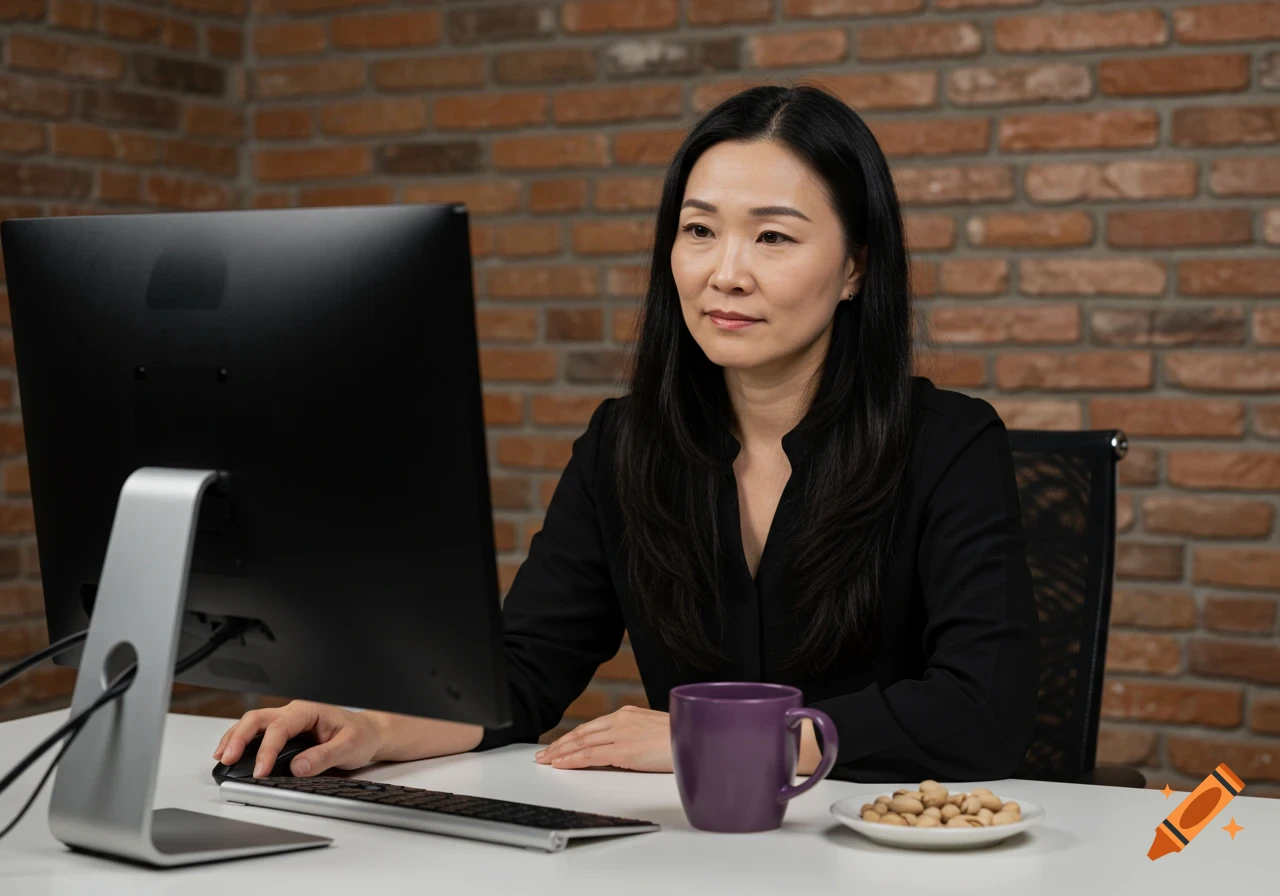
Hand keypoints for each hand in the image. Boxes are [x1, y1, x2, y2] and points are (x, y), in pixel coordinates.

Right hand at [212, 700, 387, 777]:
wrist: (367, 733)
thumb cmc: (359, 735)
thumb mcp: (348, 747)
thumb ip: (323, 757)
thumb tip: (297, 768)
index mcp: (309, 711)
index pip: (280, 728)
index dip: (267, 750)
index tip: (260, 771)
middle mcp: (294, 713)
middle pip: (258, 719)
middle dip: (239, 737)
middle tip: (227, 759)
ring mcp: (287, 721)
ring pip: (253, 723)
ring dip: (235, 738)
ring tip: (222, 757)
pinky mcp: (284, 733)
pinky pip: (258, 733)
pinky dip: (241, 741)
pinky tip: (231, 753)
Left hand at [534, 706, 672, 771]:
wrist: (696, 740)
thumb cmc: (682, 739)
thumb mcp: (654, 732)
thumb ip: (635, 737)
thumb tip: (623, 750)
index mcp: (628, 714)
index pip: (592, 727)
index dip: (572, 737)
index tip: (559, 745)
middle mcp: (621, 720)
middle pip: (582, 733)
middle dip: (560, 744)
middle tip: (544, 754)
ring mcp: (621, 734)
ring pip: (582, 743)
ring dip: (561, 752)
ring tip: (547, 760)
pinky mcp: (624, 750)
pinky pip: (591, 755)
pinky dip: (572, 759)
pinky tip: (562, 764)